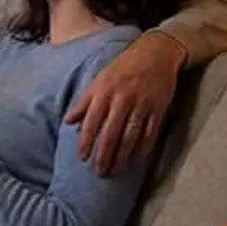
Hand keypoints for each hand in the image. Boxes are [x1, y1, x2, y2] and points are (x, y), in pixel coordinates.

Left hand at [64, 30, 184, 176]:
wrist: (155, 52)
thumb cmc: (122, 67)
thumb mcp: (98, 80)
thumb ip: (84, 102)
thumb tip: (68, 121)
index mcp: (104, 93)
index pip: (92, 123)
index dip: (86, 142)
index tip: (83, 158)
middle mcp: (122, 100)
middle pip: (111, 134)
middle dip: (104, 155)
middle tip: (99, 173)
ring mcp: (141, 105)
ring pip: (130, 136)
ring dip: (122, 156)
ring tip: (115, 171)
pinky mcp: (158, 108)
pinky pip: (150, 132)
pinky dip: (143, 148)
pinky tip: (136, 160)